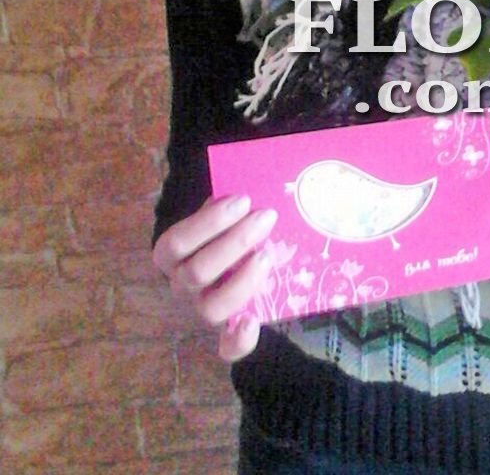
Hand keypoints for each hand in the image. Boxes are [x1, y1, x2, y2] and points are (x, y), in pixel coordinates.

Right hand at [152, 195, 276, 361]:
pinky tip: (253, 321)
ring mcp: (202, 313)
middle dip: (236, 242)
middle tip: (267, 217)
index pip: (174, 244)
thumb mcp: (220, 219)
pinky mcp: (226, 336)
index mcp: (174, 258)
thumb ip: (224, 209)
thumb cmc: (228, 237)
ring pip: (212, 307)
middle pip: (197, 272)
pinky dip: (239, 339)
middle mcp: (182, 288)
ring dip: (243, 279)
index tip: (243, 200)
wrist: (238, 274)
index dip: (209, 222)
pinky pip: (227, 349)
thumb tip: (242, 188)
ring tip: (269, 254)